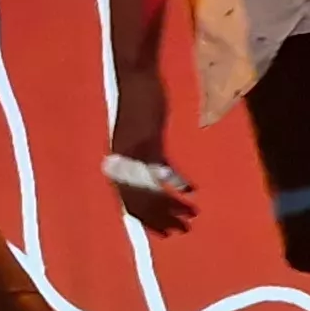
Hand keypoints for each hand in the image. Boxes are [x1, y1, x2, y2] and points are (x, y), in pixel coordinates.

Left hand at [106, 71, 196, 235]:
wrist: (134, 77)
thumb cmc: (136, 103)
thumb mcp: (137, 133)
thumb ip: (141, 154)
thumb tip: (155, 174)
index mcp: (118, 162)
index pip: (129, 202)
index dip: (147, 220)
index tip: (164, 233)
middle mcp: (123, 161)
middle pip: (140, 201)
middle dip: (162, 219)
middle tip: (182, 231)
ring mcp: (134, 151)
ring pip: (151, 190)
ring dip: (171, 206)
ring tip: (191, 217)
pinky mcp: (147, 139)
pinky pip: (161, 168)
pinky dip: (175, 181)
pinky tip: (190, 189)